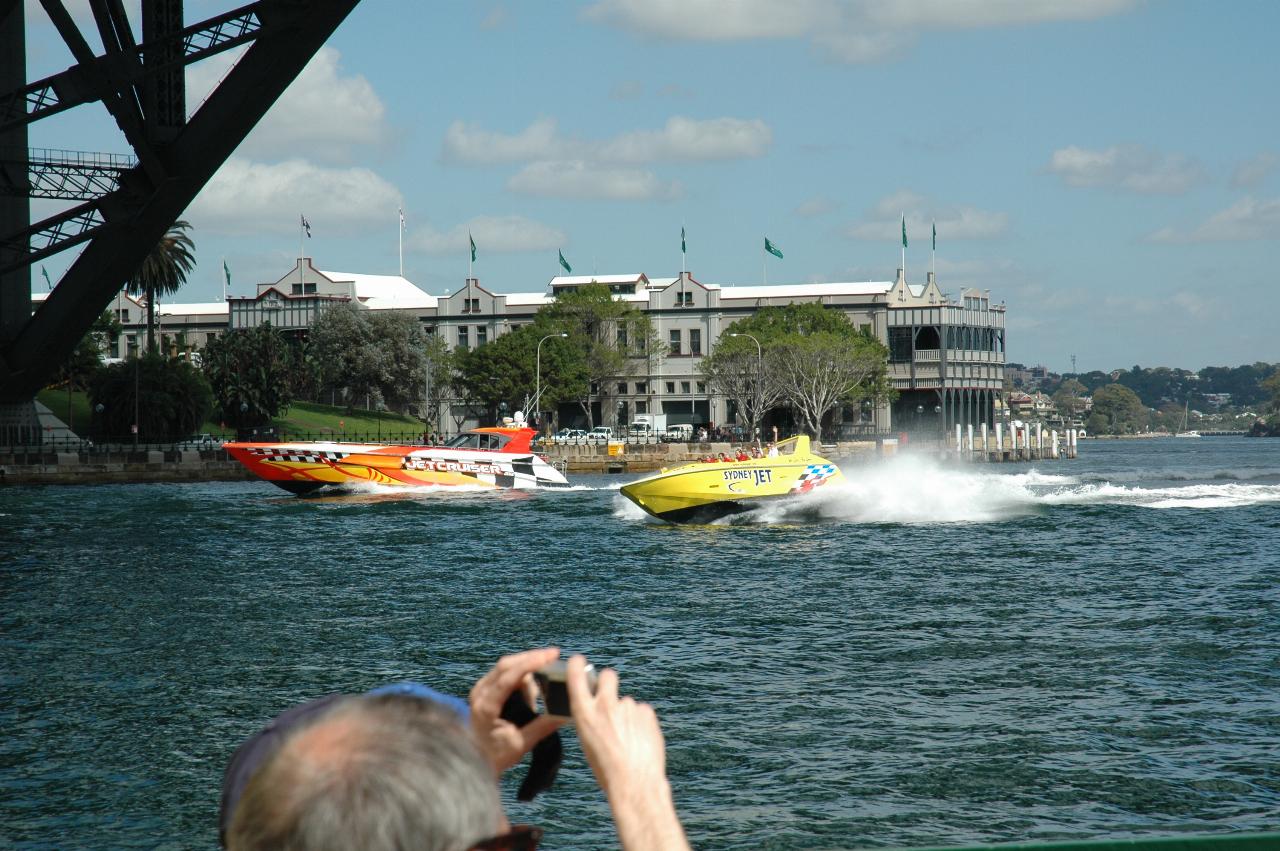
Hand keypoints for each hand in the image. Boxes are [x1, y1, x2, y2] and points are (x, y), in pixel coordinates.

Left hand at [469, 647, 564, 776]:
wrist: (473, 761)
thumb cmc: (495, 755)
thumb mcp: (520, 744)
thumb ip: (542, 727)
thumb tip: (566, 712)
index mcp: (486, 706)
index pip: (508, 677)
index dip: (530, 663)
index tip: (550, 655)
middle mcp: (479, 693)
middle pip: (506, 664)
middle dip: (531, 658)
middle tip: (554, 655)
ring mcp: (480, 689)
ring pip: (506, 666)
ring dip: (526, 666)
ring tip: (543, 682)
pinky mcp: (484, 689)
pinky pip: (504, 672)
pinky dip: (520, 672)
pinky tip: (533, 683)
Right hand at [566, 655, 689, 849]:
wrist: (633, 782)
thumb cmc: (606, 769)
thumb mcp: (588, 742)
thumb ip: (593, 720)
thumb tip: (600, 710)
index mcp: (584, 713)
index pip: (576, 676)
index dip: (577, 665)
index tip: (579, 660)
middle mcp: (604, 704)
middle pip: (607, 676)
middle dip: (608, 681)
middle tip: (611, 695)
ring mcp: (627, 707)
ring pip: (627, 702)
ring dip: (627, 713)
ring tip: (629, 738)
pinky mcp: (646, 712)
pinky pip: (642, 712)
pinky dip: (641, 722)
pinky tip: (640, 740)